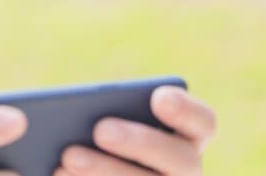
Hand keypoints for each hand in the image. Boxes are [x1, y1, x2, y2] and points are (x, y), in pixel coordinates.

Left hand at [57, 86, 216, 175]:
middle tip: (100, 129)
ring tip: (65, 159)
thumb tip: (67, 110)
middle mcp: (182, 175)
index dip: (186, 111)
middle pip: (183, 161)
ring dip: (109, 172)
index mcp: (182, 140)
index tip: (158, 97)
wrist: (61, 170)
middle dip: (141, 142)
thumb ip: (90, 114)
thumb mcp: (83, 124)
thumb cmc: (75, 142)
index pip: (204, 124)